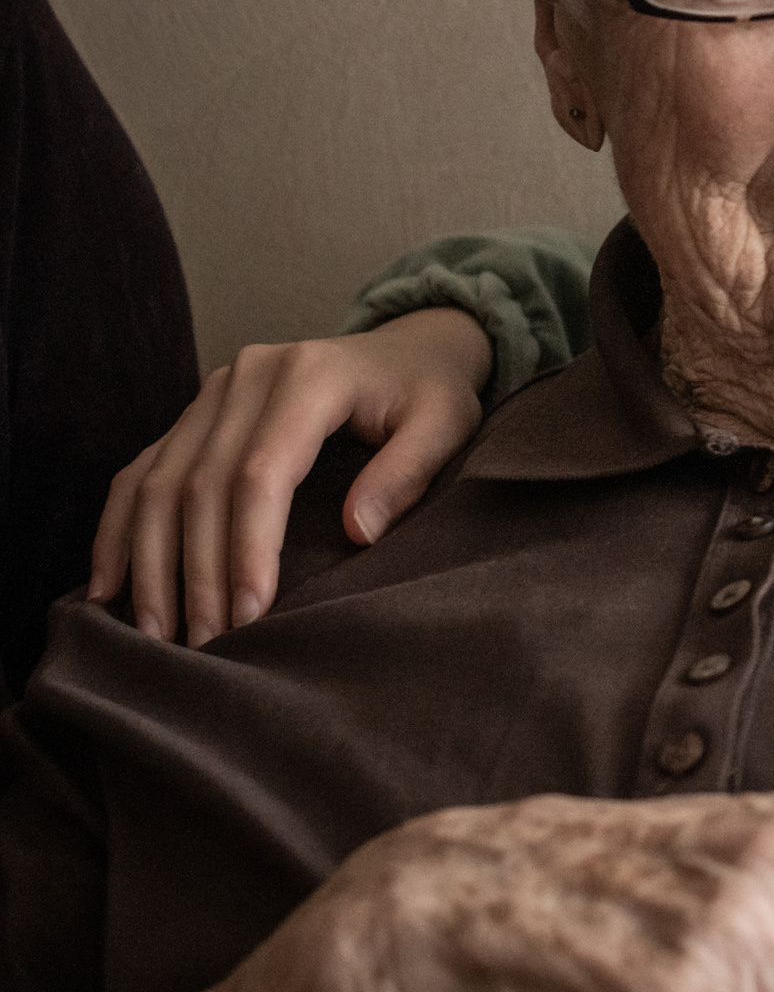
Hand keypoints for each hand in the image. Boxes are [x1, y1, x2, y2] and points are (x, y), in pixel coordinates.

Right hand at [87, 307, 492, 645]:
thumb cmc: (431, 394)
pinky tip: (109, 586)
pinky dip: (121, 529)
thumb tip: (357, 531)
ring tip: (155, 632)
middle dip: (196, 570)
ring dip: (149, 561)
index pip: (261, 472)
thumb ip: (407, 472)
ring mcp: (213, 392)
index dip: (248, 547)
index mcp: (309, 375)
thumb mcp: (446, 424)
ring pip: (158, 480)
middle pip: (201, 482)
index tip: (250, 614)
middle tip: (203, 643)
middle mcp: (248, 375)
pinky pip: (142, 471)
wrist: (409, 349)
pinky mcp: (196, 413)